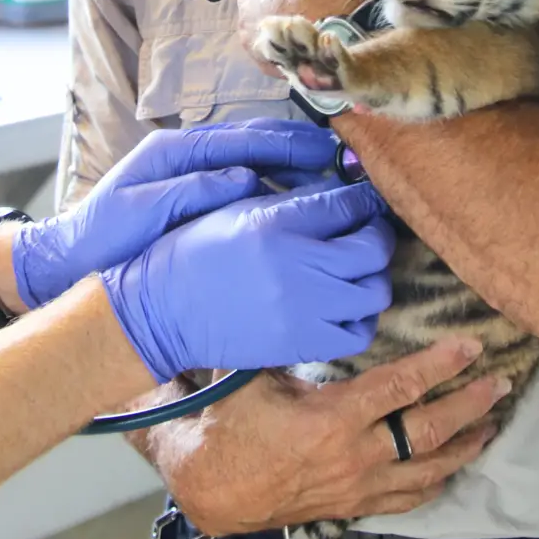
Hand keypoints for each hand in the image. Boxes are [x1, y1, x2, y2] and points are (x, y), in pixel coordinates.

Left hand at [9, 120, 337, 308]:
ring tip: (327, 184)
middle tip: (338, 163)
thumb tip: (243, 178)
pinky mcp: (194, 199)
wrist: (69, 261)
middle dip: (296, 151)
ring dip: (289, 171)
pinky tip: (294, 209)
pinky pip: (242, 187)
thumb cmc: (102, 238)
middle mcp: (187, 156)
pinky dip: (271, 191)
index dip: (284, 145)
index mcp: (174, 152)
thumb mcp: (140, 211)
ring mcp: (191, 176)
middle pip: (252, 143)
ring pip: (252, 163)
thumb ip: (190, 191)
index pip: (240, 140)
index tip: (322, 153)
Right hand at [99, 181, 395, 380]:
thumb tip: (337, 193)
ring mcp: (304, 311)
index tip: (363, 201)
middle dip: (376, 235)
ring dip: (373, 276)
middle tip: (365, 231)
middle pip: (372, 248)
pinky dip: (361, 317)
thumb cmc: (193, 252)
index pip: (347, 205)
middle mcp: (298, 267)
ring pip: (375, 292)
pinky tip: (344, 305)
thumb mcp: (235, 209)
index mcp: (276, 225)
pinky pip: (359, 333)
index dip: (363, 200)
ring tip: (355, 269)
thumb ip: (289, 200)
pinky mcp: (303, 345)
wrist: (162, 311)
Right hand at [144, 339, 504, 534]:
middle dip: (471, 405)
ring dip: (466, 445)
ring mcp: (358, 488)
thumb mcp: (254, 373)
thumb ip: (287, 340)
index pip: (401, 387)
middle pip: (430, 431)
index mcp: (334, 419)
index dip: (441, 364)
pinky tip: (453, 468)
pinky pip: (408, 499)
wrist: (209, 488)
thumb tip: (306, 297)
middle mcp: (355, 457)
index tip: (471, 345)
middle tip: (502, 382)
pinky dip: (437, 481)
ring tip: (493, 423)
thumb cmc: (228, 423)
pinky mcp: (353, 507)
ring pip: (429, 470)